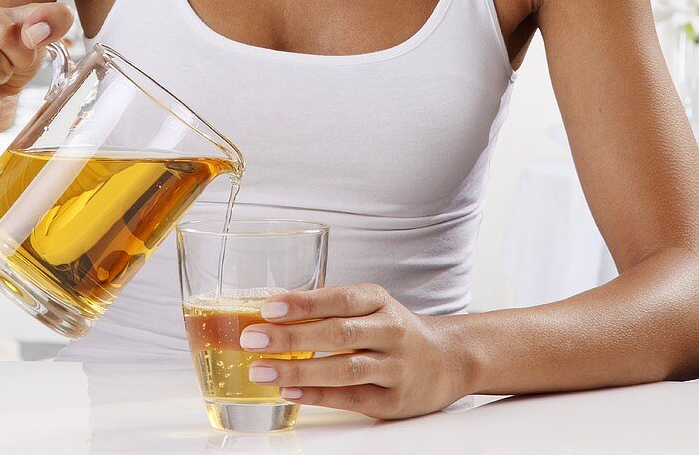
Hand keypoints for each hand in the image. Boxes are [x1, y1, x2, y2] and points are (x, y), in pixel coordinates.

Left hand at [240, 282, 470, 419]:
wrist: (448, 359)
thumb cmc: (393, 329)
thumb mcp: (370, 307)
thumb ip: (331, 309)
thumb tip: (273, 313)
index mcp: (379, 301)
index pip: (339, 298)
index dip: (303, 303)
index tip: (268, 308)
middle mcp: (390, 330)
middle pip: (338, 333)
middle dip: (291, 337)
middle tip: (252, 339)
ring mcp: (394, 367)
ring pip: (345, 368)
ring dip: (299, 371)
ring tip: (262, 370)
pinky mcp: (394, 400)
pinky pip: (351, 398)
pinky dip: (318, 395)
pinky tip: (290, 392)